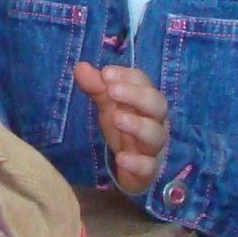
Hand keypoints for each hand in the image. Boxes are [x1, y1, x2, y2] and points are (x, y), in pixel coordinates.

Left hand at [70, 62, 170, 196]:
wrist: (131, 168)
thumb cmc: (123, 129)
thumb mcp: (109, 106)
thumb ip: (97, 88)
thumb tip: (80, 66)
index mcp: (146, 102)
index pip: (144, 83)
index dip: (128, 77)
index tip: (106, 74)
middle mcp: (155, 122)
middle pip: (157, 105)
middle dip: (136, 96)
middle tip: (112, 90)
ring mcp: (153, 147)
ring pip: (156, 135)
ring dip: (138, 125)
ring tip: (116, 118)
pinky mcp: (149, 170)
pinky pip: (149, 167)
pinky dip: (137, 162)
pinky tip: (121, 158)